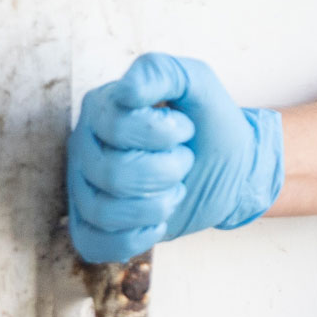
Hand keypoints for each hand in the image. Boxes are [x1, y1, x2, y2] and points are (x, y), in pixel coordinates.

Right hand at [67, 53, 283, 263]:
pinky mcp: (92, 224)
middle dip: (168, 171)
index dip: (166, 134)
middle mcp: (84, 145)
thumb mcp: (199, 84)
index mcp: (102, 107)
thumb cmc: (210, 123)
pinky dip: (135, 238)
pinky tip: (158, 222)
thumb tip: (126, 91)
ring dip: (158, 206)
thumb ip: (164, 72)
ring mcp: (83, 186)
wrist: (232, 169)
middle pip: (114, 173)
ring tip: (175, 189)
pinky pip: (94, 243)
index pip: (120, 128)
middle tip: (184, 161)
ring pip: (104, 210)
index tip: (185, 127)